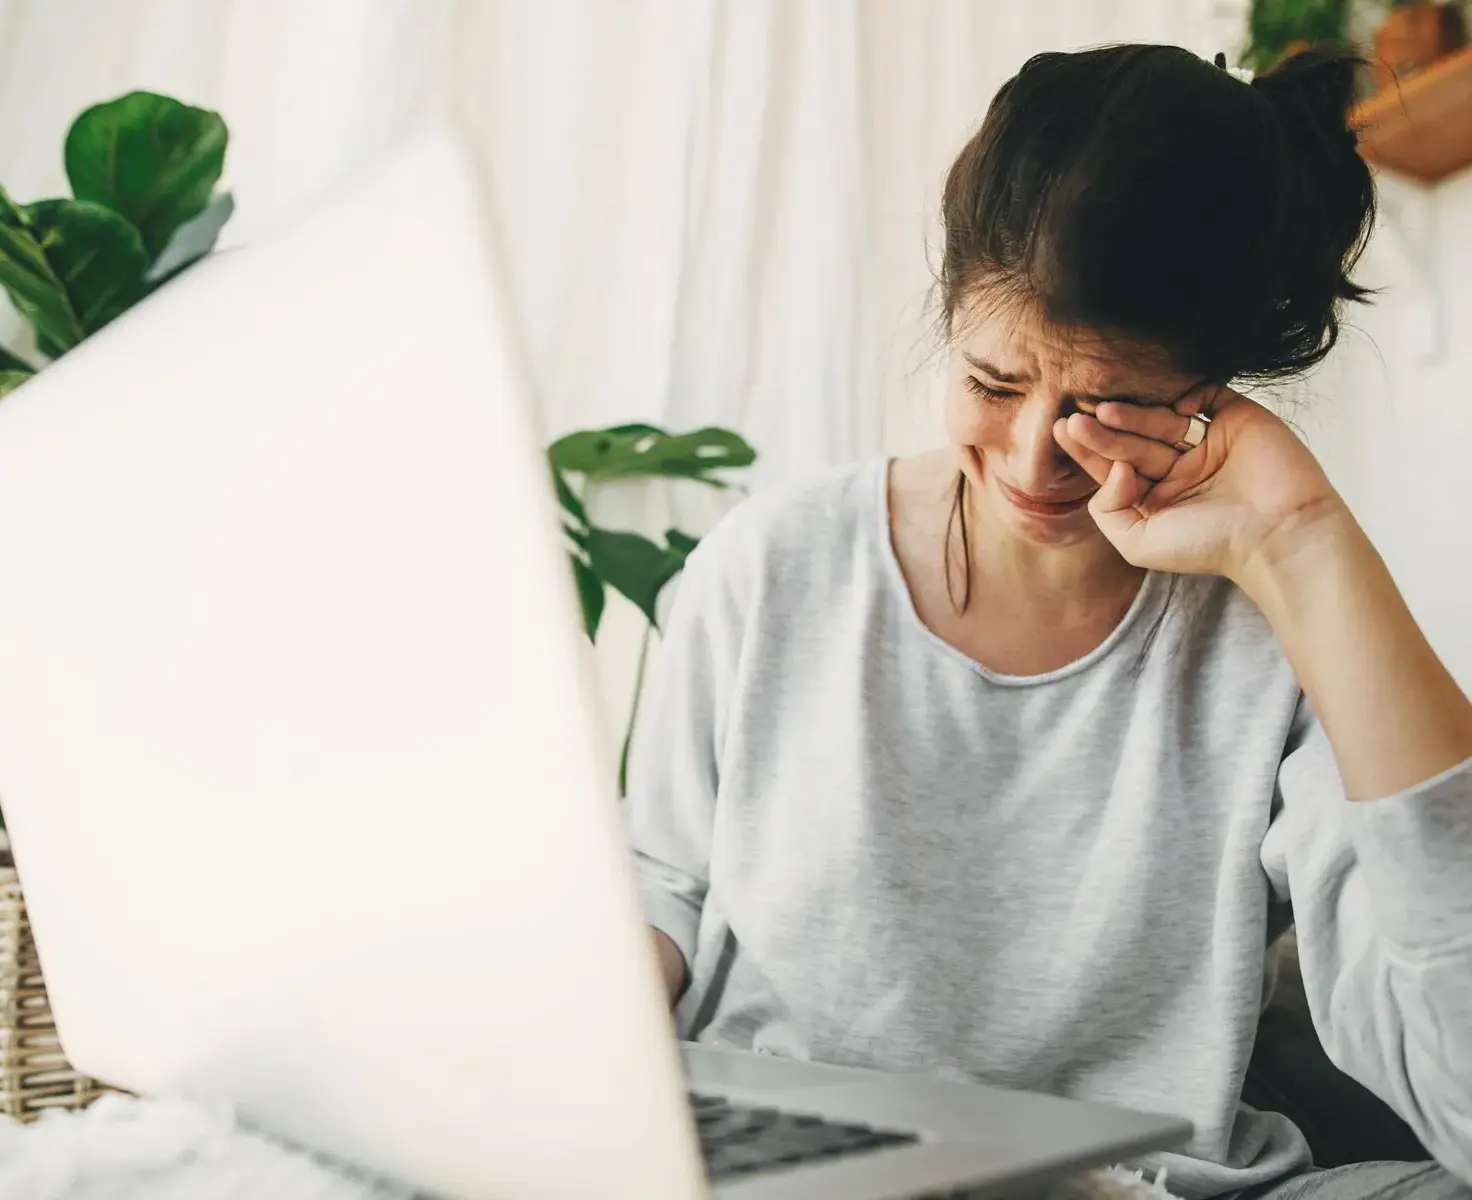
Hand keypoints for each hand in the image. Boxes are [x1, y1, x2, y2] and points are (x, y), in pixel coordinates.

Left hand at [1052, 385, 1342, 581]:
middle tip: (1075, 419)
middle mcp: (1180, 466)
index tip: (1063, 432)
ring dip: (1134, 415)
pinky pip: (1209, 395)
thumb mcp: (1139, 542)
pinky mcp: (1238, 419)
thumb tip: (1112, 467)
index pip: (1114, 465)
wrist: (1278, 536)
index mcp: (1156, 494)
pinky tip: (1167, 404)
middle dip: (1103, 432)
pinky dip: (1188, 393)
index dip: (1089, 450)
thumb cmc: (1209, 545)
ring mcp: (1208, 441)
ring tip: (1104, 412)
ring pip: (1163, 420)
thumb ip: (1108, 509)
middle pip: (1133, 441)